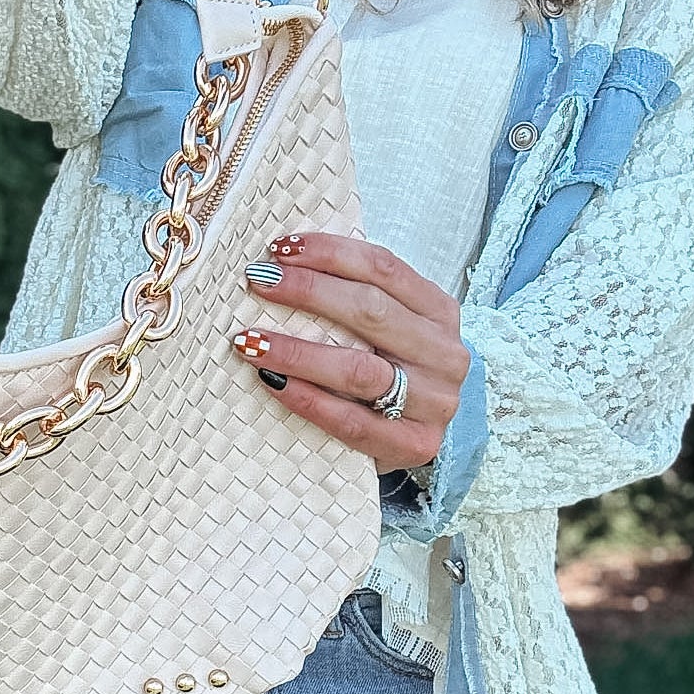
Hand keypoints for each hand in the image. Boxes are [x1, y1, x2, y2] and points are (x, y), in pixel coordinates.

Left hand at [232, 231, 469, 473]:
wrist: (417, 439)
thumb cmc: (392, 372)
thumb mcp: (390, 329)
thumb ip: (357, 297)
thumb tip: (286, 262)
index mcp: (439, 313)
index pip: (384, 268)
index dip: (330, 253)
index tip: (280, 248)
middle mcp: (444, 354)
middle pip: (370, 311)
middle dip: (307, 291)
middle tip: (259, 280)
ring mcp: (434, 402)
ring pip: (358, 370)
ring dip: (297, 351)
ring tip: (250, 341)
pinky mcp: (414, 445)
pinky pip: (349, 420)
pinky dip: (306, 398)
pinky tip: (271, 382)